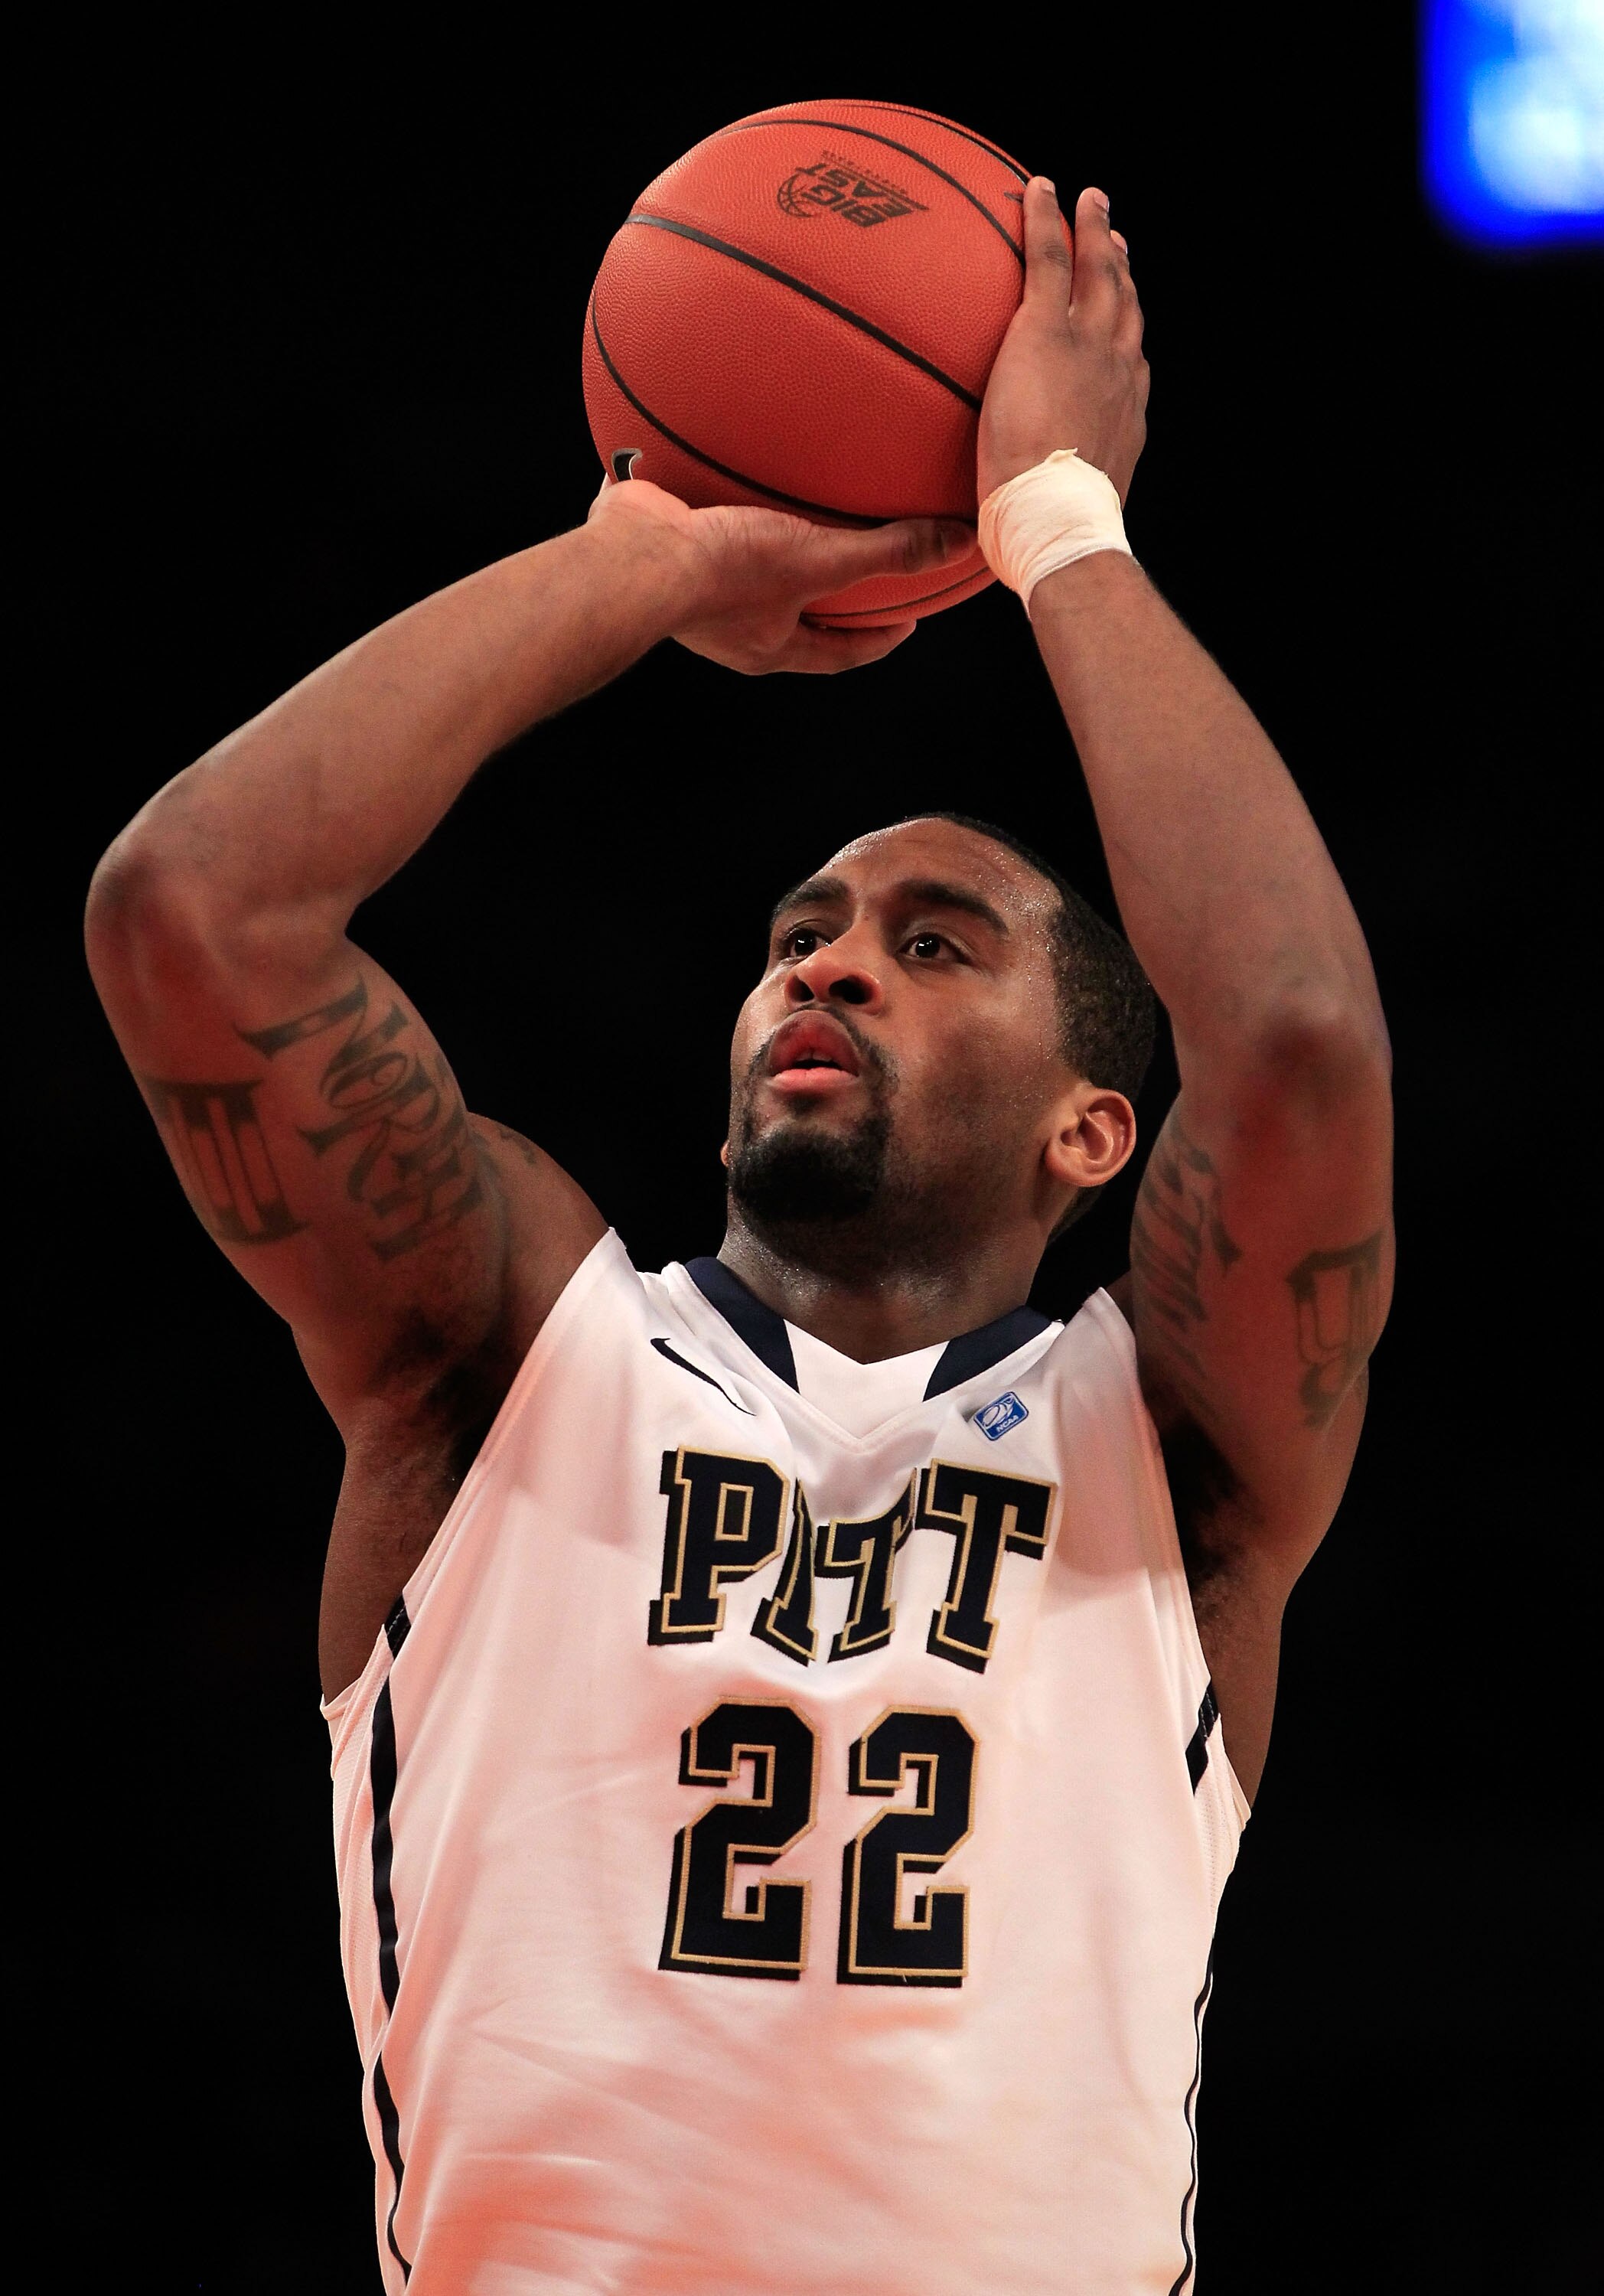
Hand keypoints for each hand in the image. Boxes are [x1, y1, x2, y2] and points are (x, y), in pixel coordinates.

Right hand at [586, 476, 971, 673]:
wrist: (632, 559)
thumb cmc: (721, 574)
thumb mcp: (817, 560)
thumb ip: (888, 553)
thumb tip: (959, 543)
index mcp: (768, 646)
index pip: (837, 654)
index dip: (874, 641)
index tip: (904, 622)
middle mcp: (730, 626)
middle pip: (791, 616)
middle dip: (821, 597)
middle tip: (855, 570)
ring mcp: (690, 588)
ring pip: (740, 567)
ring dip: (765, 541)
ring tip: (790, 506)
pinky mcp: (660, 544)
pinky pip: (693, 516)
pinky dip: (708, 489)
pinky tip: (717, 448)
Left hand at [978, 182, 1148, 504]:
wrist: (1059, 521)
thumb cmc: (1055, 535)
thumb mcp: (1062, 513)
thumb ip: (1048, 500)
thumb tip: (1014, 526)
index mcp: (1123, 413)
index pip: (1128, 361)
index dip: (1126, 330)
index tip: (1123, 310)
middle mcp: (1117, 371)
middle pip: (1125, 305)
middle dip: (1122, 267)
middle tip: (1115, 235)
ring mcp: (1087, 346)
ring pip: (1098, 272)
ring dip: (1094, 232)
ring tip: (1089, 201)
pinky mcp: (1046, 331)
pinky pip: (1046, 259)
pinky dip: (1045, 220)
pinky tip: (1038, 188)